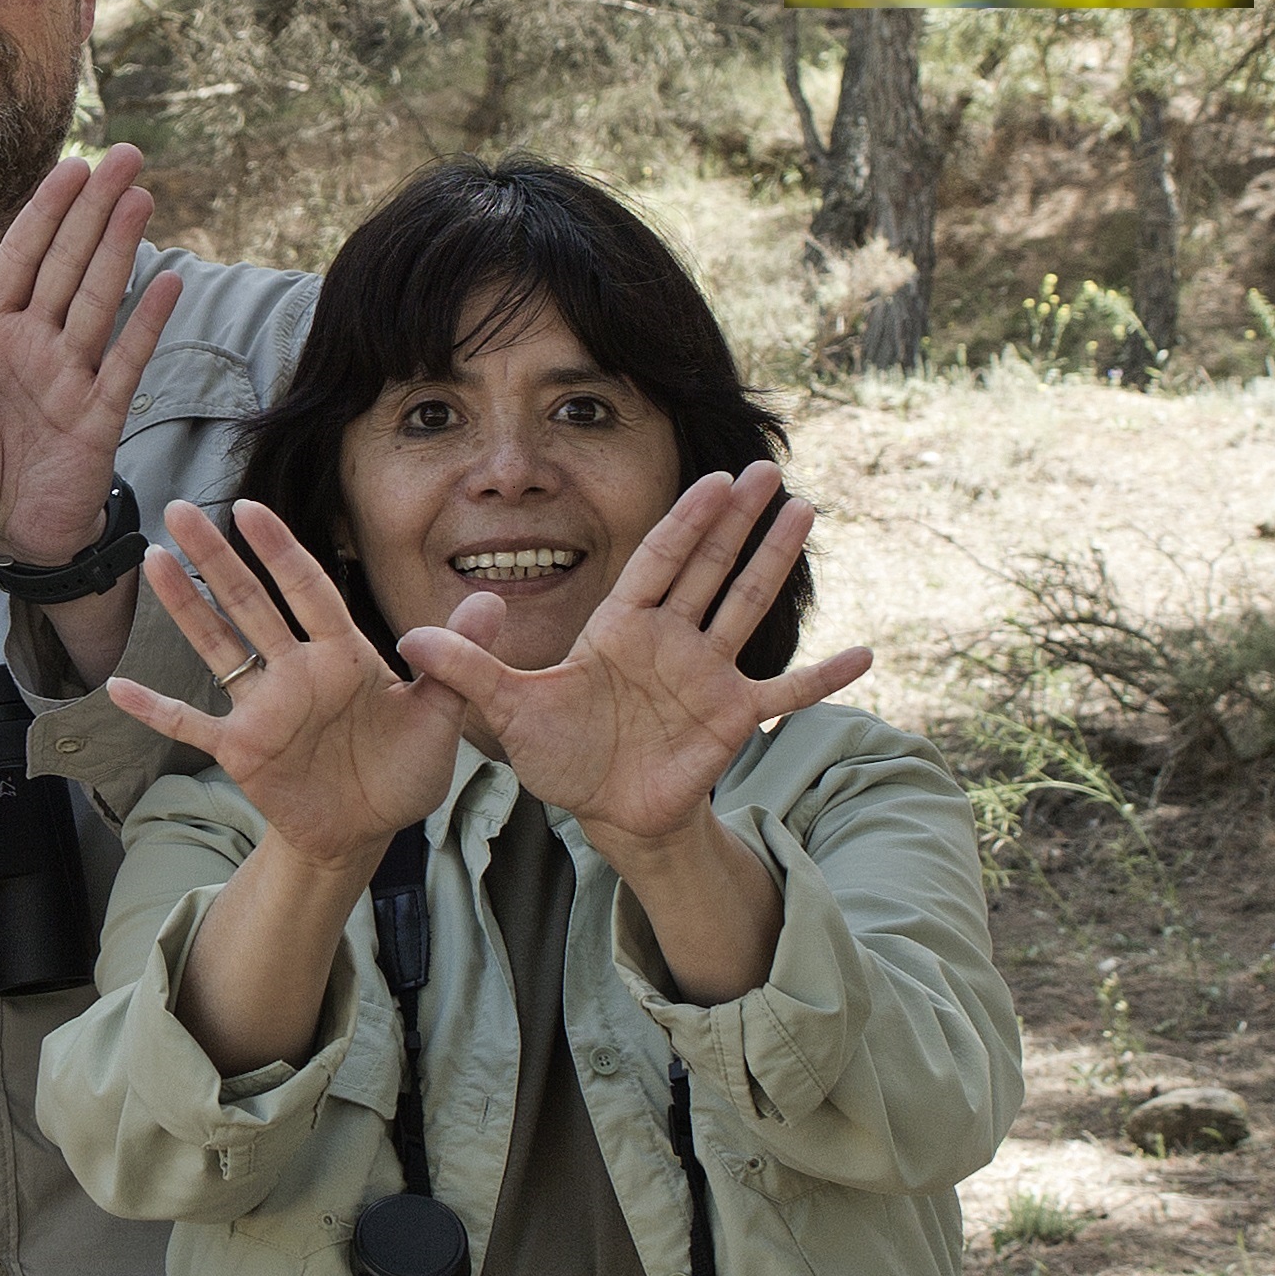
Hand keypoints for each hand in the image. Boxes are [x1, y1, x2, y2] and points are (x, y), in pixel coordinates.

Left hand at [0, 146, 178, 564]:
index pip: (17, 261)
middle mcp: (34, 346)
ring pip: (98, 299)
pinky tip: (168, 282)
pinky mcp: (98, 416)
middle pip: (65, 264)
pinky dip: (145, 323)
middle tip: (124, 155)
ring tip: (141, 196)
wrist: (11, 532)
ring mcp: (70, 377)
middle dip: (92, 209)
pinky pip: (125, 361)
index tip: (69, 168)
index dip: (43, 213)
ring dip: (119, 248)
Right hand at [105, 499, 484, 870]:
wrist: (368, 831)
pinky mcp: (242, 749)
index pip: (308, 591)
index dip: (280, 551)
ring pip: (217, 647)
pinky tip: (118, 688)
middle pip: (250, 604)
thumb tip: (490, 599)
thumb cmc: (401, 770)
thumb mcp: (441, 715)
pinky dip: (156, 710)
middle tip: (180, 511)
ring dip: (183, 608)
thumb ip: (456, 658)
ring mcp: (263, 709)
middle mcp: (296, 672)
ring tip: (152, 562)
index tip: (250, 510)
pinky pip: (192, 724)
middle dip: (216, 558)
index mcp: (342, 657)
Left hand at [393, 462, 872, 856]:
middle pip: (709, 567)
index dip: (686, 520)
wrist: (601, 806)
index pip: (658, 561)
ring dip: (776, 563)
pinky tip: (867, 654)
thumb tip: (408, 636)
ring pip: (747, 607)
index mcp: (620, 627)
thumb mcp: (506, 710)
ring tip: (807, 514)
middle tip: (771, 468)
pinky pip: (786, 694)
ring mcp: (707, 676)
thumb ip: (467, 668)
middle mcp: (670, 640)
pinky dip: (823, 678)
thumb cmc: (558, 753)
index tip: (714, 479)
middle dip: (738, 520)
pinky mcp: (732, 718)